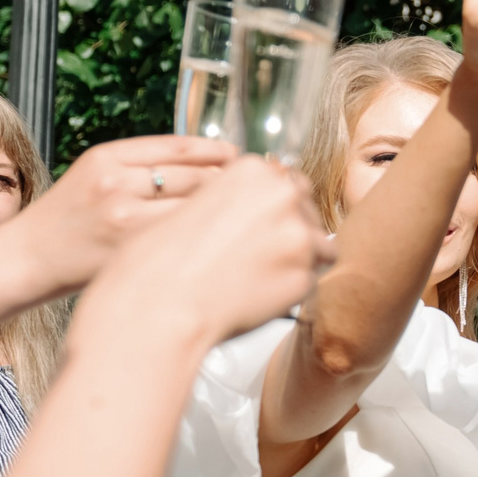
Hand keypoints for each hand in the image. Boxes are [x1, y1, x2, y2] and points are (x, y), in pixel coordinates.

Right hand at [15, 135, 238, 294]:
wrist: (26, 260)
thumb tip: (213, 166)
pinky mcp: (130, 251)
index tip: (241, 160)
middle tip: (256, 196)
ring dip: (228, 216)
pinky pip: (183, 240)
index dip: (219, 153)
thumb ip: (143, 166)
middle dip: (232, 187)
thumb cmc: (68, 221)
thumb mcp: (96, 175)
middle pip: (196, 176)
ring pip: (195, 209)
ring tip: (247, 222)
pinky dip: (208, 241)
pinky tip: (223, 247)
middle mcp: (115, 181)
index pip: (181, 146)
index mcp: (108, 156)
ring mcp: (123, 218)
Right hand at [78, 154, 332, 347]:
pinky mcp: (304, 277)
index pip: (288, 180)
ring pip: (320, 245)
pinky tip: (262, 294)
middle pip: (308, 209)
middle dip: (294, 228)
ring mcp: (298, 237)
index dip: (278, 204)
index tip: (269, 219)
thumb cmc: (157, 260)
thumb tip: (245, 207)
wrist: (157, 305)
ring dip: (300, 258)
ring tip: (264, 275)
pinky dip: (293, 288)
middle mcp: (282, 197)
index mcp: (253, 172)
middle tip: (266, 251)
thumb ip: (228, 198)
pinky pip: (310, 281)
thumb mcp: (188, 204)